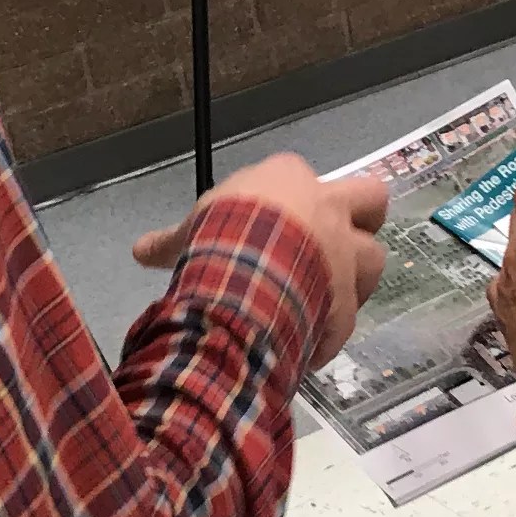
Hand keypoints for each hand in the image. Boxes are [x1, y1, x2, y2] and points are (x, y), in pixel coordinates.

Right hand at [134, 152, 388, 369]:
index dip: (295, 202)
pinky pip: (349, 317)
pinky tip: (309, 339)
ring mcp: (346, 256)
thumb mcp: (189, 231)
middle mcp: (330, 212)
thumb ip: (170, 241)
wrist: (251, 271)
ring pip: (376, 257)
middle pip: (372, 199)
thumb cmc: (221, 234)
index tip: (275, 223)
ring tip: (326, 292)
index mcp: (292, 181)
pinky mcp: (348, 302)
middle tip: (335, 241)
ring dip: (357, 275)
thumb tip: (139, 250)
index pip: (304, 177)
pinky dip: (331, 329)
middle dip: (362, 218)